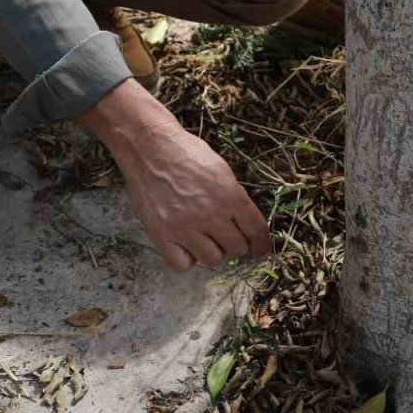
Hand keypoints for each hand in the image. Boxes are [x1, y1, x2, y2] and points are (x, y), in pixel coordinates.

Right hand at [78, 80, 271, 270]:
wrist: (150, 148)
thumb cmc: (187, 153)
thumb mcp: (221, 169)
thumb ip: (234, 197)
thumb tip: (245, 223)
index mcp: (230, 196)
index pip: (255, 230)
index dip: (262, 244)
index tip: (261, 250)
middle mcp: (210, 215)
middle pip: (236, 248)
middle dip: (235, 243)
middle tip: (226, 235)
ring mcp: (185, 227)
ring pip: (212, 260)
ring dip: (212, 251)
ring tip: (204, 238)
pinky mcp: (161, 234)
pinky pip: (182, 264)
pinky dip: (186, 259)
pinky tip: (185, 245)